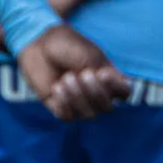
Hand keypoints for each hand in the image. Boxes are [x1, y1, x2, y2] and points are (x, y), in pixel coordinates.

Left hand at [16, 24, 130, 121]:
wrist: (39, 45)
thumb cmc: (66, 44)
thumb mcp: (85, 52)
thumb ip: (97, 69)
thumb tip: (108, 84)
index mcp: (108, 77)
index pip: (124, 92)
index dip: (116, 88)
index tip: (102, 73)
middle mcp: (96, 93)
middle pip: (107, 107)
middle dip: (96, 93)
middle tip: (83, 74)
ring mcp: (79, 102)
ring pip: (89, 115)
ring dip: (77, 98)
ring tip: (65, 78)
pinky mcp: (61, 108)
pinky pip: (68, 117)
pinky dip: (63, 105)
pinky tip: (56, 88)